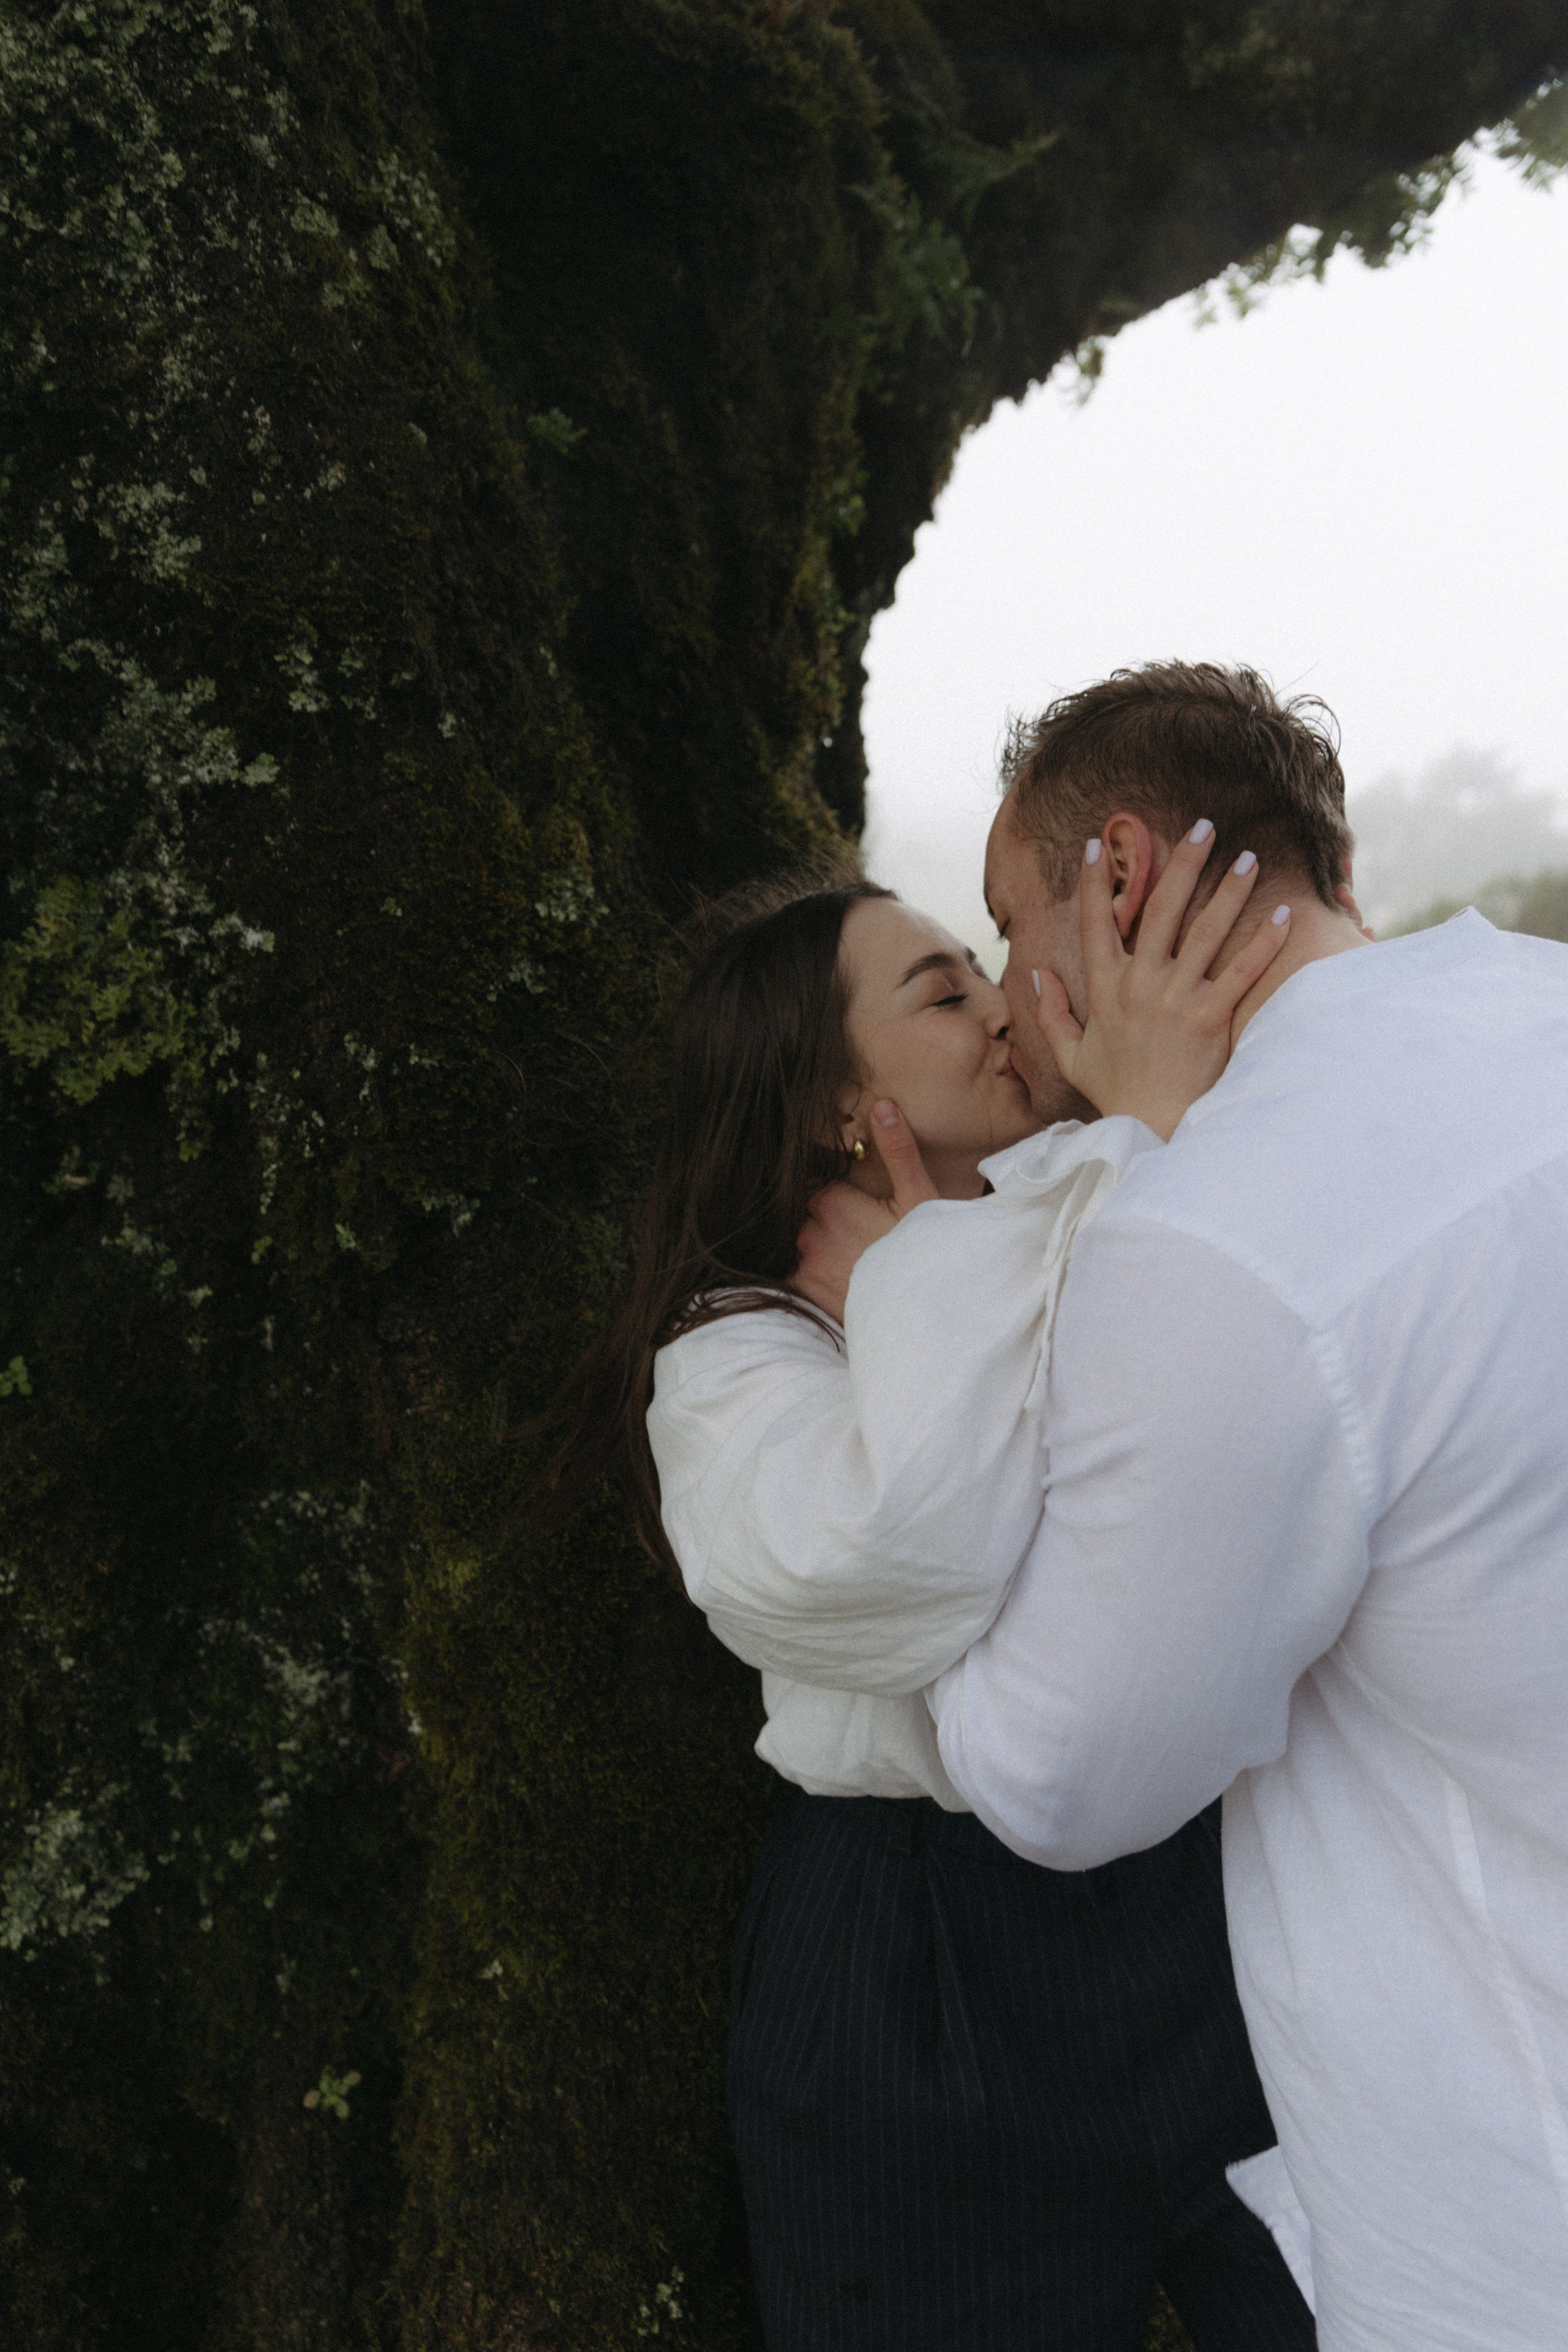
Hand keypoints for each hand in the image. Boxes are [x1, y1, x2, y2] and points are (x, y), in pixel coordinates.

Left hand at [791, 1102, 937, 1322]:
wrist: (924, 1316)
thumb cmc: (925, 1253)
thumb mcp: (918, 1197)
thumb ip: (897, 1150)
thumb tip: (882, 1106)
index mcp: (832, 1201)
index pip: (815, 1181)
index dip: (835, 1190)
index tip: (854, 1201)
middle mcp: (809, 1231)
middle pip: (805, 1211)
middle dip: (824, 1216)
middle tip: (858, 1229)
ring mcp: (803, 1263)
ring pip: (799, 1240)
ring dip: (817, 1243)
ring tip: (850, 1254)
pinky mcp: (803, 1292)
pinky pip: (794, 1271)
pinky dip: (810, 1269)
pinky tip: (837, 1275)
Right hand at [1033, 825, 1291, 1139]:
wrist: (1150, 1129)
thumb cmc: (1116, 1092)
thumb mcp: (1072, 1054)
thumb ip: (1052, 1013)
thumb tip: (1034, 975)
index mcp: (1105, 989)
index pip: (1095, 923)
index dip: (1093, 882)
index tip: (1095, 843)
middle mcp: (1139, 985)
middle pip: (1160, 910)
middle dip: (1182, 863)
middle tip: (1203, 826)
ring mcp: (1175, 999)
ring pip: (1204, 930)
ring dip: (1228, 890)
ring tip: (1248, 857)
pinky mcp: (1209, 1018)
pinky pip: (1240, 971)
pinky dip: (1263, 941)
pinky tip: (1282, 912)